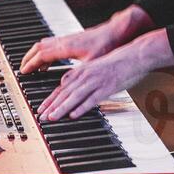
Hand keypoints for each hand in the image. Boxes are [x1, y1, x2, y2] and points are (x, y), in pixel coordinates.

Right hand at [20, 24, 116, 74]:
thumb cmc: (107, 44)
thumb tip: (66, 85)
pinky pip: (52, 44)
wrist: (116, 31)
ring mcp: (67, 39)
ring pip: (45, 44)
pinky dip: (46, 52)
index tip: (23, 71)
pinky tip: (50, 60)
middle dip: (29, 58)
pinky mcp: (72, 39)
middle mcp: (64, 41)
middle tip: (22, 68)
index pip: (41, 54)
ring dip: (36, 55)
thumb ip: (78, 74)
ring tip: (33, 66)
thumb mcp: (92, 63)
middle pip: (39, 47)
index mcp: (66, 47)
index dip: (31, 64)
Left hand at [37, 29, 173, 121]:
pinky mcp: (107, 88)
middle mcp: (85, 76)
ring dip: (62, 108)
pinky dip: (82, 107)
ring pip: (74, 97)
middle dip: (51, 106)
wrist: (133, 55)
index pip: (60, 88)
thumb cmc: (115, 63)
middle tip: (41, 117)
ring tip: (52, 117)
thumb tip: (64, 84)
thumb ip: (78, 76)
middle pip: (64, 93)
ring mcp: (95, 82)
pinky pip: (92, 99)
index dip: (49, 100)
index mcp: (81, 72)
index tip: (40, 109)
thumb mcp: (92, 67)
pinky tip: (74, 115)